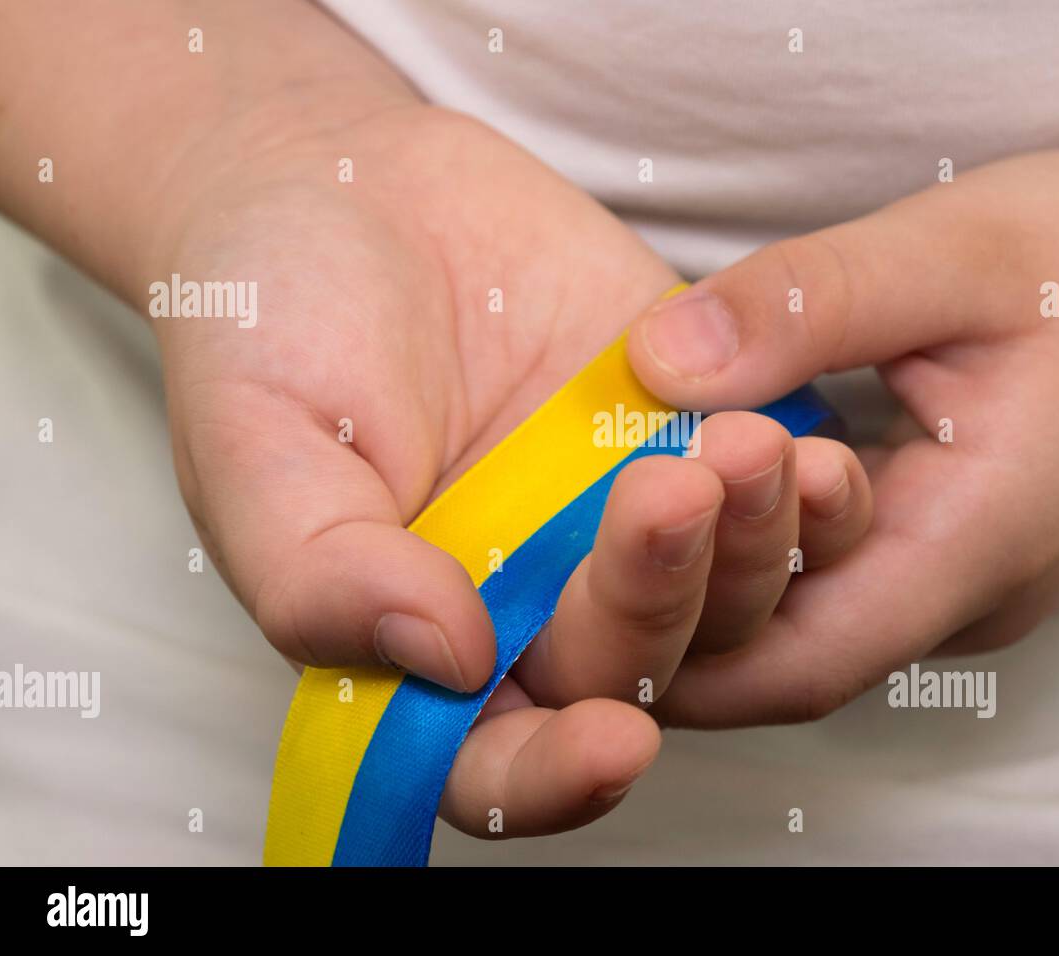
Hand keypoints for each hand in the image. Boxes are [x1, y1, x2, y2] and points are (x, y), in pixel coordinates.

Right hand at [152, 104, 870, 836]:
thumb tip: (443, 661)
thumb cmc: (272, 322)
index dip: (555, 779)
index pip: (494, 763)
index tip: (616, 743)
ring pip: (721, 598)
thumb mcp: (254, 446)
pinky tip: (804, 444)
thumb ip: (319, 574)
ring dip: (752, 549)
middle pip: (627, 671)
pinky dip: (800, 490)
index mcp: (420, 642)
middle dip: (659, 604)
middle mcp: (532, 602)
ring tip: (749, 451)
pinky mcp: (686, 433)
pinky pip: (766, 496)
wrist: (351, 187)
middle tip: (664, 493)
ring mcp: (619, 521)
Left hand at [625, 122, 1058, 725]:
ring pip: (812, 623)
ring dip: (714, 578)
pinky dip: (762, 544)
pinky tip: (706, 481)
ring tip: (620, 506)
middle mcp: (968, 588)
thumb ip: (809, 304)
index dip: (679, 653)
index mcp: (979, 541)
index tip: (578, 600)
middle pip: (792, 658)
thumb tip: (660, 361)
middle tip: (577, 540)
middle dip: (676, 614)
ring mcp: (963, 576)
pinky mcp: (955, 543)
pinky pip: (840, 577)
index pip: (804, 662)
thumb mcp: (959, 251)